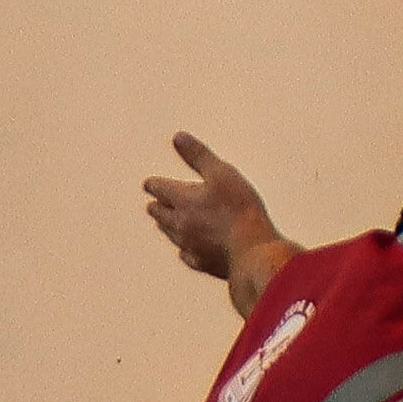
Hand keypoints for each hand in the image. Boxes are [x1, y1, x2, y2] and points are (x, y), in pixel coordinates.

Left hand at [143, 134, 293, 291]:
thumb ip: (199, 156)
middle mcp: (180, 224)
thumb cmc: (240, 210)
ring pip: (170, 234)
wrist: (253, 251)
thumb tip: (178, 138)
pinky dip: (184, 249)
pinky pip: (186, 255)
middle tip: (153, 203)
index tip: (149, 183)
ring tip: (164, 223)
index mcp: (183, 200)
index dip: (154, 184)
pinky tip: (186, 250)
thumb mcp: (222, 173)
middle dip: (156, 206)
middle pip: (160, 214)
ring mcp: (190, 246)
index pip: (160, 189)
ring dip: (166, 226)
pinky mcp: (202, 263)